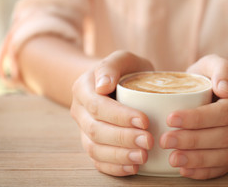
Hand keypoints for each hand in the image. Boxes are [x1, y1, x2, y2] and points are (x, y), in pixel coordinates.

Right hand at [70, 50, 154, 175]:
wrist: (118, 82)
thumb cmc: (125, 70)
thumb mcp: (122, 59)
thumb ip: (112, 66)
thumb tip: (103, 86)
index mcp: (83, 89)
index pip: (98, 106)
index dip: (120, 116)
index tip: (144, 120)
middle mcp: (79, 111)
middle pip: (95, 130)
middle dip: (123, 138)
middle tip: (148, 141)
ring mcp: (84, 129)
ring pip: (94, 149)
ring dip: (119, 156)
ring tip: (142, 157)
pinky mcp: (92, 144)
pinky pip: (97, 160)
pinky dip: (114, 167)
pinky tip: (133, 167)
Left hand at [160, 54, 227, 179]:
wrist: (221, 90)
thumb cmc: (211, 76)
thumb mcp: (213, 64)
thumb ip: (220, 69)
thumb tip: (224, 88)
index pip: (224, 112)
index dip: (197, 118)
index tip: (170, 119)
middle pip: (224, 136)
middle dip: (193, 140)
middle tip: (165, 141)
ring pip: (226, 155)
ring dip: (198, 160)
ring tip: (173, 159)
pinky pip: (225, 167)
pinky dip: (205, 172)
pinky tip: (185, 170)